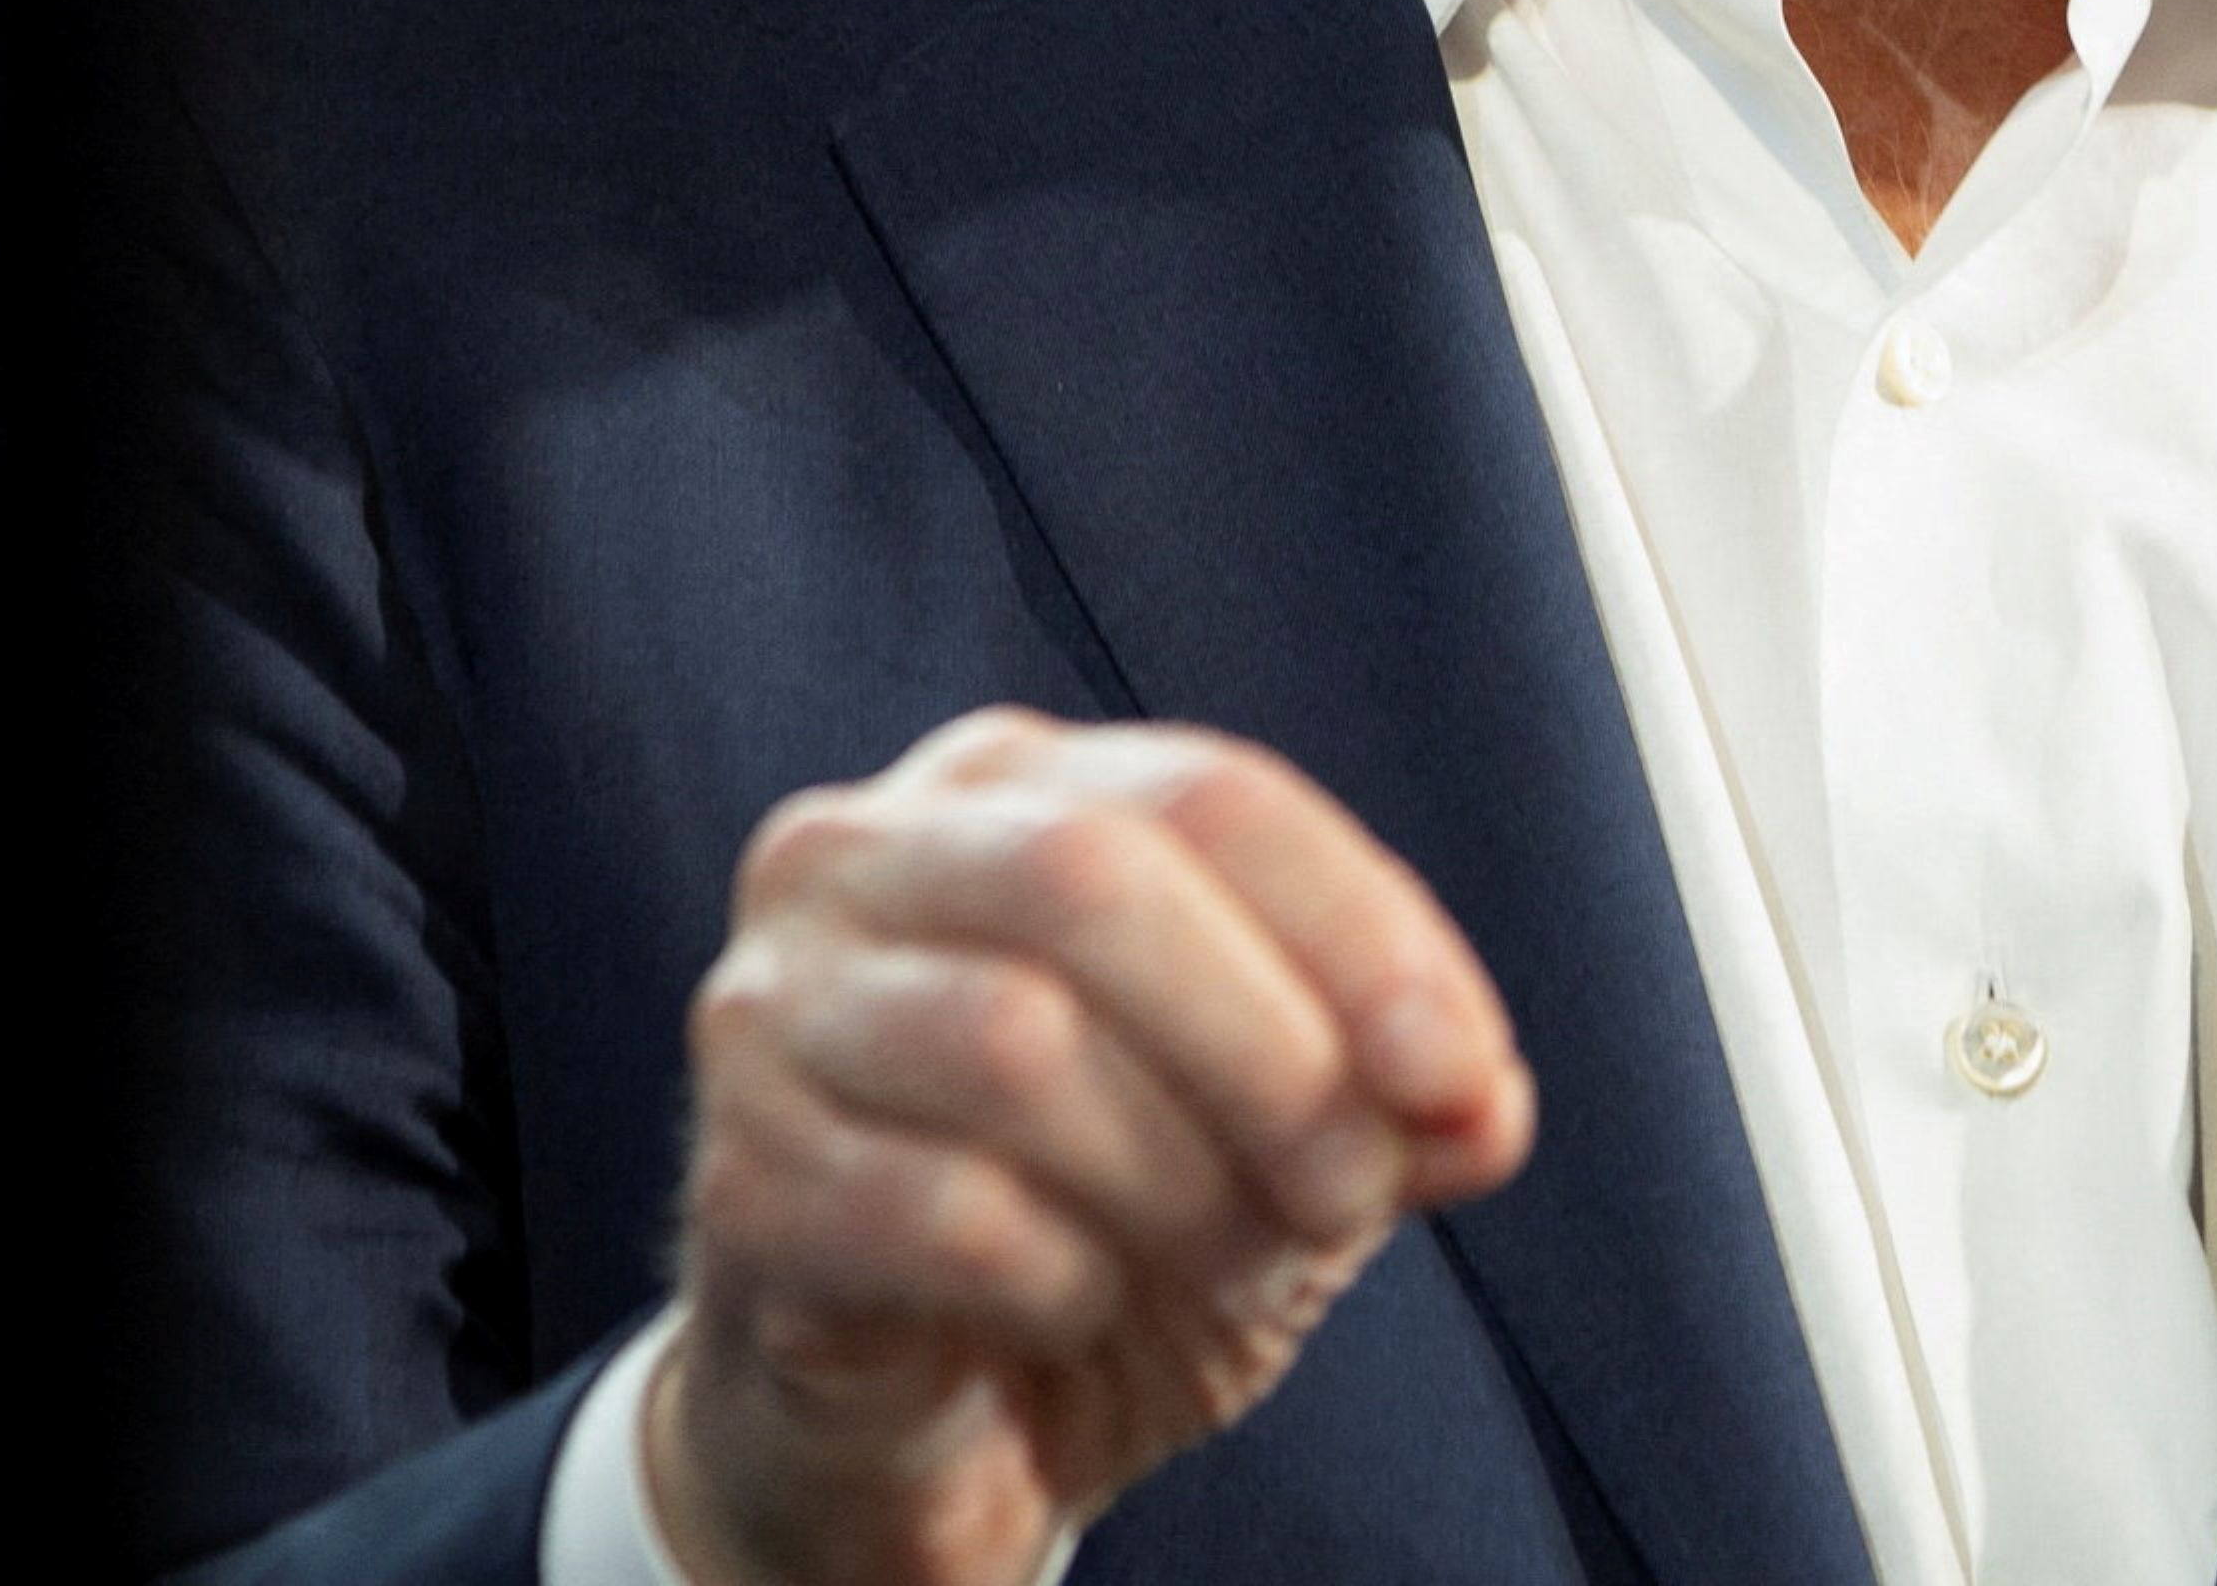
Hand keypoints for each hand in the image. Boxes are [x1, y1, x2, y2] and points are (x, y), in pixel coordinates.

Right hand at [642, 707, 1536, 1585]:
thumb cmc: (1098, 1225)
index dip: (1364, 935)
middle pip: (1098, 879)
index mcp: (1012, 787)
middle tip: (1344, 1194)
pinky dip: (1060, 1277)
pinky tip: (1075, 1304)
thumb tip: (1479, 1104)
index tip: (1461, 1081)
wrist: (921, 1428)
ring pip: (1015, 1043)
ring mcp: (774, 1010)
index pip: (1212, 793)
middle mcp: (862, 854)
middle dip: (1267, 1054)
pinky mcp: (736, 1179)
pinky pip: (939, 1210)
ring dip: (1172, 1180)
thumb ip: (1398, 1094)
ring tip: (1217, 1257)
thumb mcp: (1287, 1144)